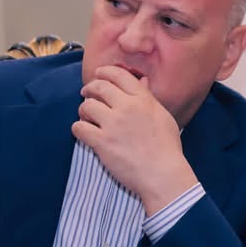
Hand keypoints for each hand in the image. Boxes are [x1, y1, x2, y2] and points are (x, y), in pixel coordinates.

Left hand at [72, 65, 197, 214]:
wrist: (162, 174)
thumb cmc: (167, 148)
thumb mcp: (163, 117)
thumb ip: (149, 98)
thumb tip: (141, 81)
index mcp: (143, 100)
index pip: (120, 75)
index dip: (105, 72)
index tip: (98, 74)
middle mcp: (127, 107)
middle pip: (100, 87)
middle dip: (89, 88)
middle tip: (86, 93)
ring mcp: (113, 124)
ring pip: (87, 106)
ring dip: (83, 110)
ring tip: (86, 117)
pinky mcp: (102, 142)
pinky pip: (80, 128)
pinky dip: (78, 128)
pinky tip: (83, 132)